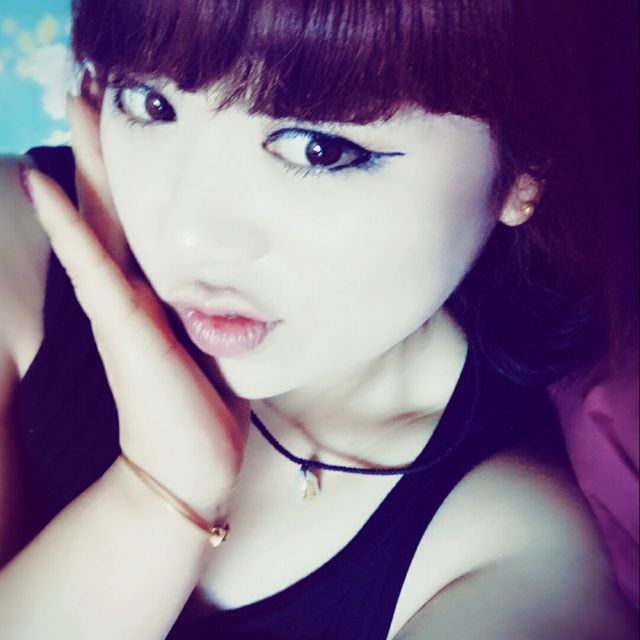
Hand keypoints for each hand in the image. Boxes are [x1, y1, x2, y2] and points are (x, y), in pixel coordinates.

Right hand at [27, 95, 248, 512]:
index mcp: (156, 294)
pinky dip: (67, 226)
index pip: (138, 221)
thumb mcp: (213, 347)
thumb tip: (228, 290)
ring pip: (99, 220)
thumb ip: (211, 312)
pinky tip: (44, 183)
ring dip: (86, 163)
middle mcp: (133, 292)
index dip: (131, 173)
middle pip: (114, 205)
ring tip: (76, 103)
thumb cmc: (203, 409)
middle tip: (93, 88)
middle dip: (104, 148)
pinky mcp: (123, 328)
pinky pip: (91, 266)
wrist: (190, 465)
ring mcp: (121, 307)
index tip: (134, 123)